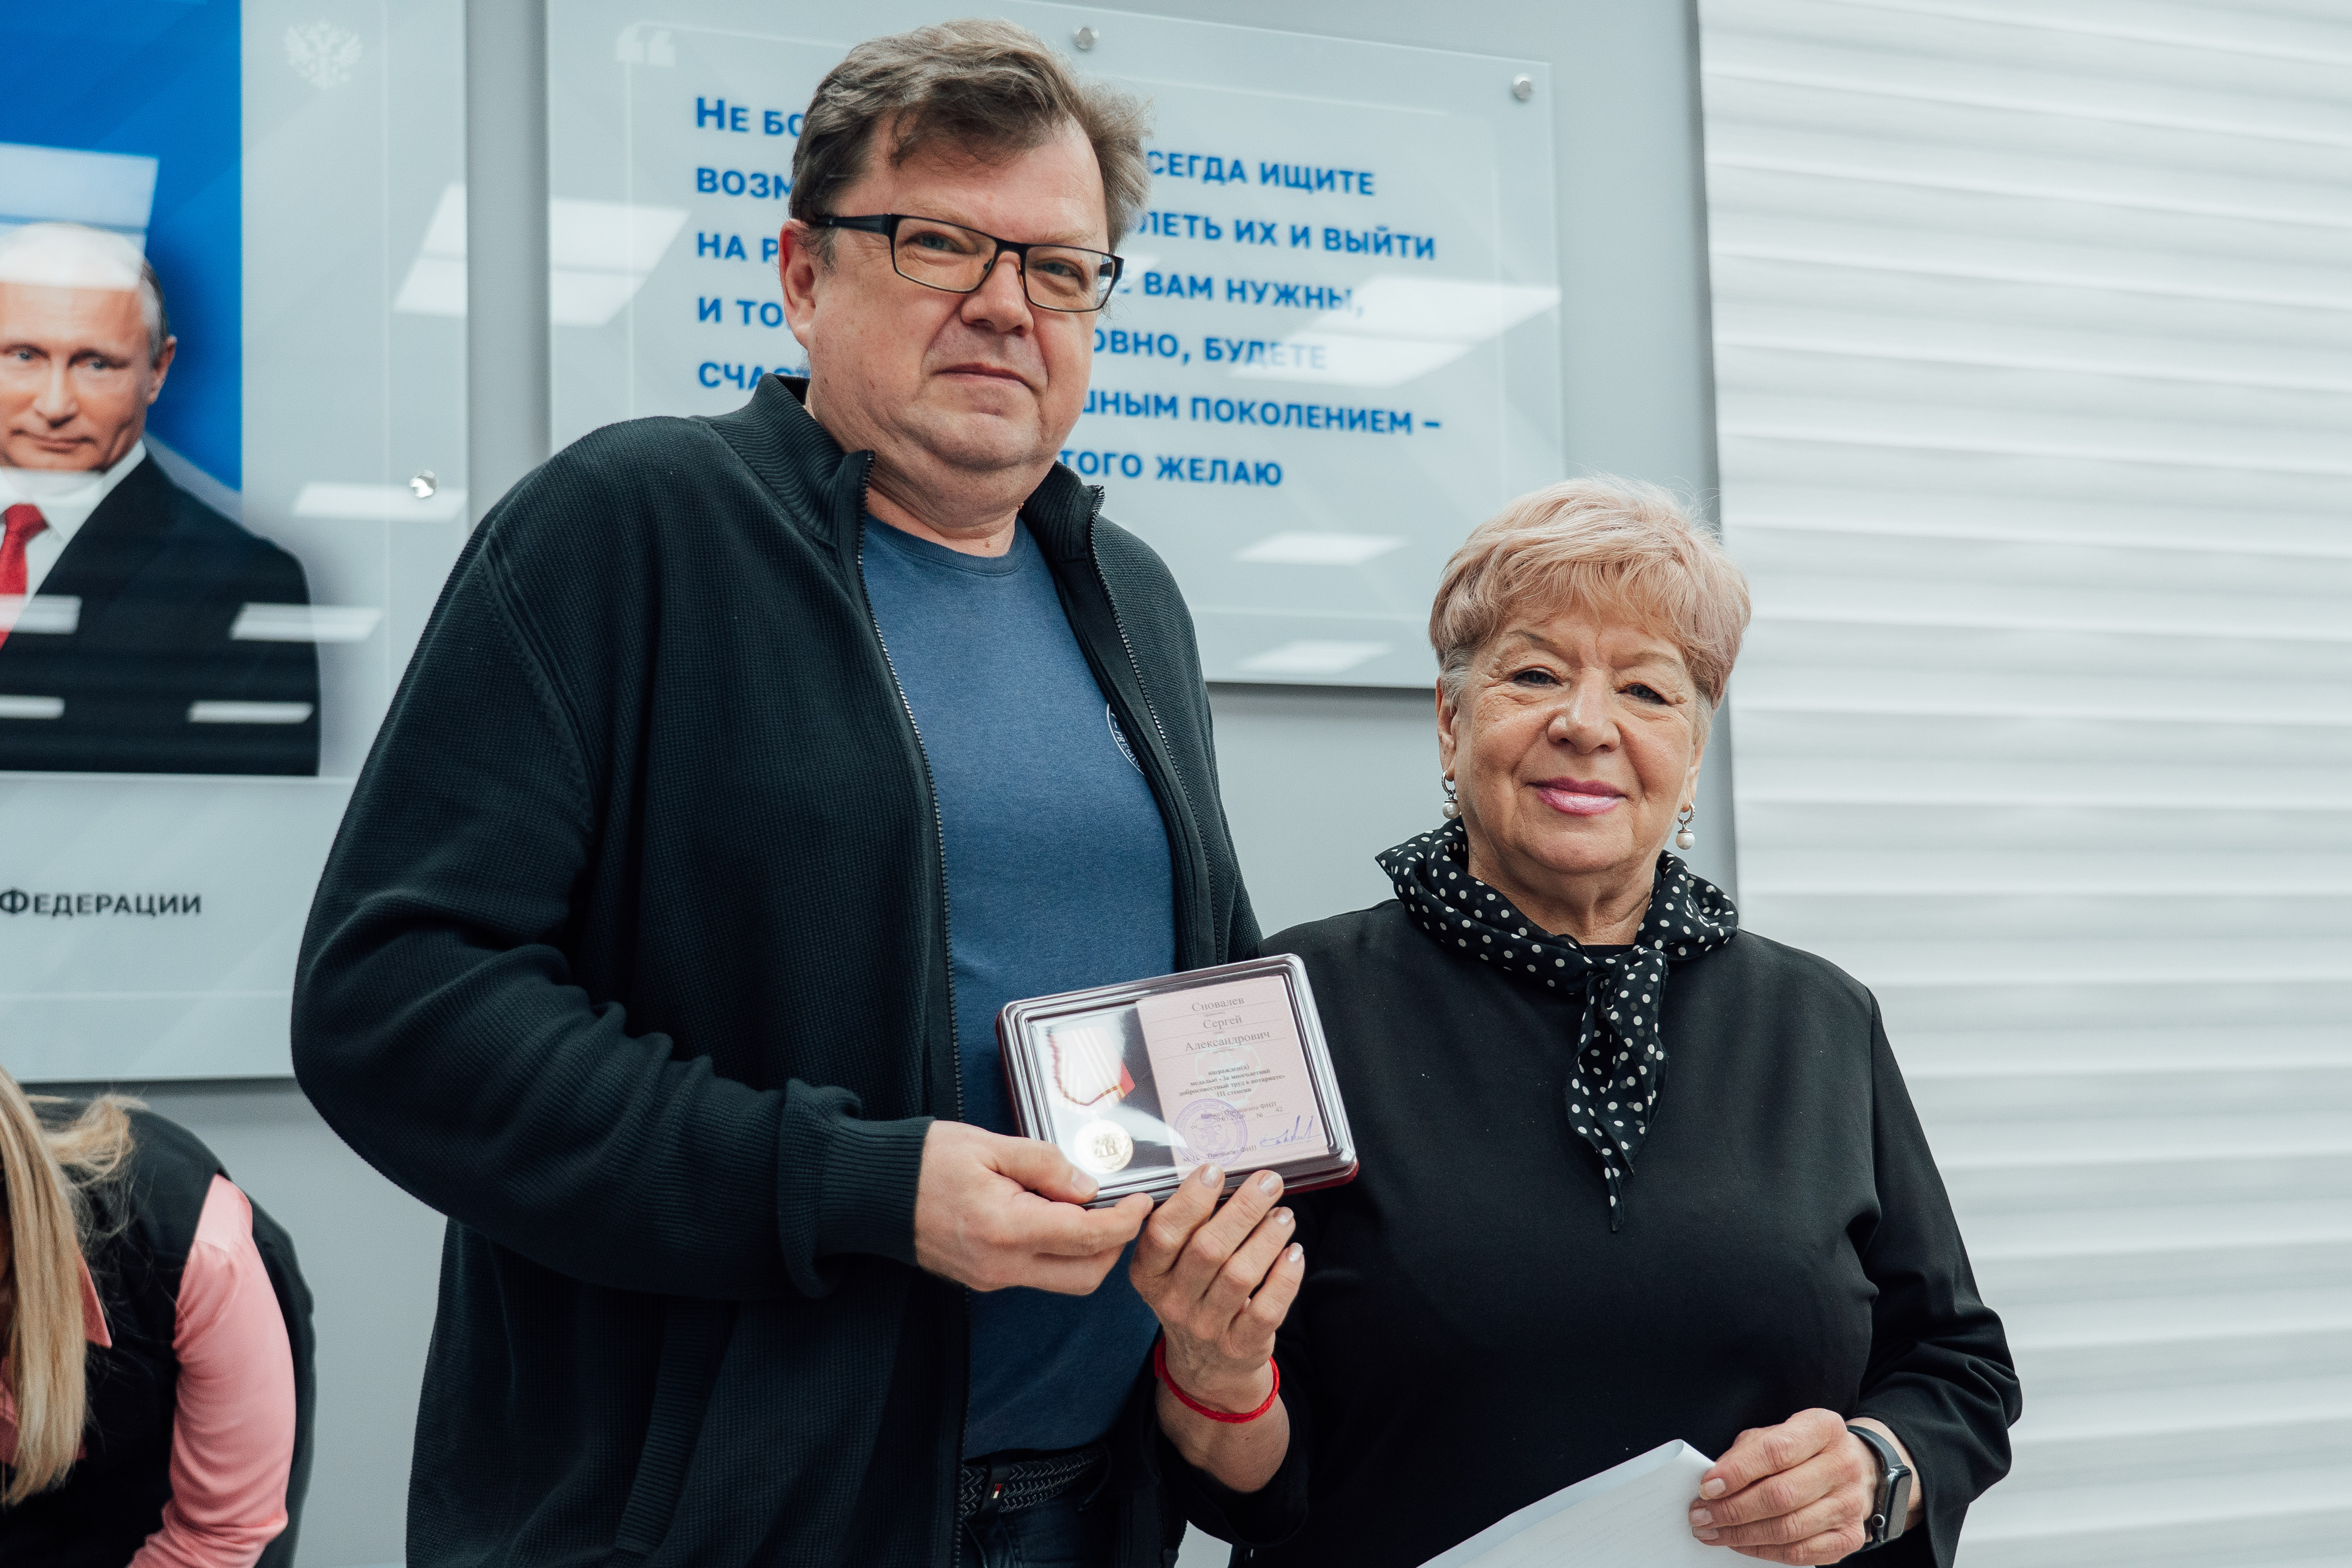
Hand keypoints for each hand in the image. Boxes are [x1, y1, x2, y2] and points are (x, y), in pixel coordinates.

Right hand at [912, 1121, 1150, 1293]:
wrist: (870, 1192)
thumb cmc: (924, 1161)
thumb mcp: (989, 1144)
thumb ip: (1045, 1164)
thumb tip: (1089, 1187)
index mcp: (1006, 1228)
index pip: (1087, 1236)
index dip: (1125, 1220)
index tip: (1143, 1200)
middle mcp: (1002, 1266)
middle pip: (1086, 1275)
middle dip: (1116, 1244)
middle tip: (1121, 1206)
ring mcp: (993, 1279)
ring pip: (1066, 1280)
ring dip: (1089, 1251)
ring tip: (1085, 1206)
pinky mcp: (986, 1279)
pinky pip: (1039, 1273)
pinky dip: (1060, 1251)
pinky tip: (1054, 1215)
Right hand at [1130, 1163, 1302, 1412]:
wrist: (1205, 1366)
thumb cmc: (1192, 1295)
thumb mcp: (1172, 1267)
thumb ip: (1187, 1227)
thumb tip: (1221, 1175)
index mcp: (1149, 1275)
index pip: (1163, 1234)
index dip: (1189, 1200)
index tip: (1215, 1171)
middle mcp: (1172, 1302)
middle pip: (1208, 1249)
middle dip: (1242, 1209)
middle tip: (1269, 1182)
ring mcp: (1206, 1327)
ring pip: (1240, 1275)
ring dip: (1267, 1237)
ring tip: (1284, 1214)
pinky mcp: (1240, 1345)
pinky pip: (1267, 1308)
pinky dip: (1285, 1276)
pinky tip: (1294, 1252)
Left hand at [1689, 1409, 1878, 1563]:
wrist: (1850, 1469)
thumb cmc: (1801, 1450)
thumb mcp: (1773, 1434)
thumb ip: (1745, 1453)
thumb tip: (1712, 1484)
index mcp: (1823, 1429)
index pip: (1776, 1451)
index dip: (1737, 1472)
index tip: (1706, 1487)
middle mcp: (1843, 1465)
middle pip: (1781, 1495)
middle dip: (1732, 1509)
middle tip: (1701, 1515)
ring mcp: (1850, 1504)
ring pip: (1788, 1528)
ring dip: (1741, 1534)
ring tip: (1712, 1532)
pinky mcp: (1849, 1537)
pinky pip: (1800, 1553)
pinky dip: (1763, 1551)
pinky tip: (1740, 1544)